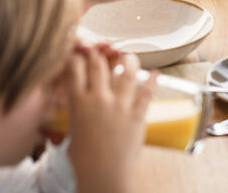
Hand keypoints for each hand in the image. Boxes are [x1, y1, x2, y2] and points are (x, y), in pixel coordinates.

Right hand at [66, 48, 154, 192]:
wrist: (103, 177)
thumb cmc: (85, 163)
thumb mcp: (73, 135)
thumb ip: (76, 118)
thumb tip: (78, 114)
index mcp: (78, 104)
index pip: (74, 69)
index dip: (77, 55)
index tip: (80, 51)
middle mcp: (98, 99)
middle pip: (98, 64)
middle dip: (100, 53)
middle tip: (103, 50)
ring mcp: (119, 105)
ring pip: (126, 72)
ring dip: (128, 60)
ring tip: (128, 56)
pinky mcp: (136, 115)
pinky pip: (146, 92)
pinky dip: (152, 80)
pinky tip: (155, 73)